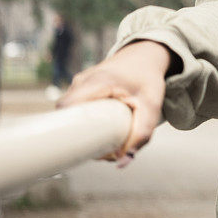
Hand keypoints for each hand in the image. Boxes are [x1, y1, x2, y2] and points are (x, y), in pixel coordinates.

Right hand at [57, 40, 169, 164]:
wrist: (145, 55)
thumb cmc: (148, 79)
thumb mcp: (152, 106)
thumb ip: (142, 134)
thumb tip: (123, 163)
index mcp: (97, 82)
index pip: (66, 108)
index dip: (66, 130)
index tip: (81, 148)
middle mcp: (82, 81)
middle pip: (65, 114)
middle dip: (77, 136)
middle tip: (98, 149)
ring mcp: (79, 83)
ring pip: (70, 113)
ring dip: (81, 128)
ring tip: (102, 140)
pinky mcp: (81, 87)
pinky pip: (76, 108)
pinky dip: (85, 120)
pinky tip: (100, 129)